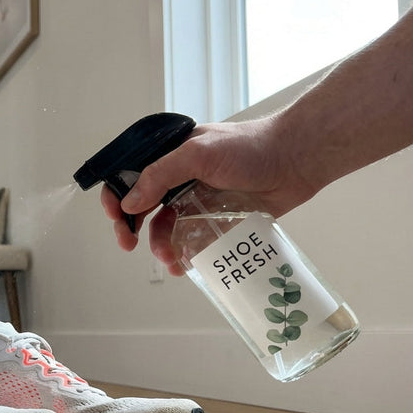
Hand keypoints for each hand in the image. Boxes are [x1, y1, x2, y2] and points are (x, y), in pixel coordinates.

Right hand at [100, 117, 324, 275]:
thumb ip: (160, 175)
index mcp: (170, 158)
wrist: (296, 160)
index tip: (117, 217)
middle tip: (128, 245)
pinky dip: (185, 255)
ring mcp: (198, 201)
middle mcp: (180, 180)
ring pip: (167, 229)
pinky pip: (193, 241)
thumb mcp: (198, 154)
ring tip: (169, 259)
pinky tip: (186, 265)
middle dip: (132, 229)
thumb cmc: (250, 147)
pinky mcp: (218, 220)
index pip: (130, 177)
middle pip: (143, 208)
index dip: (117, 197)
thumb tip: (129, 203)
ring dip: (160, 246)